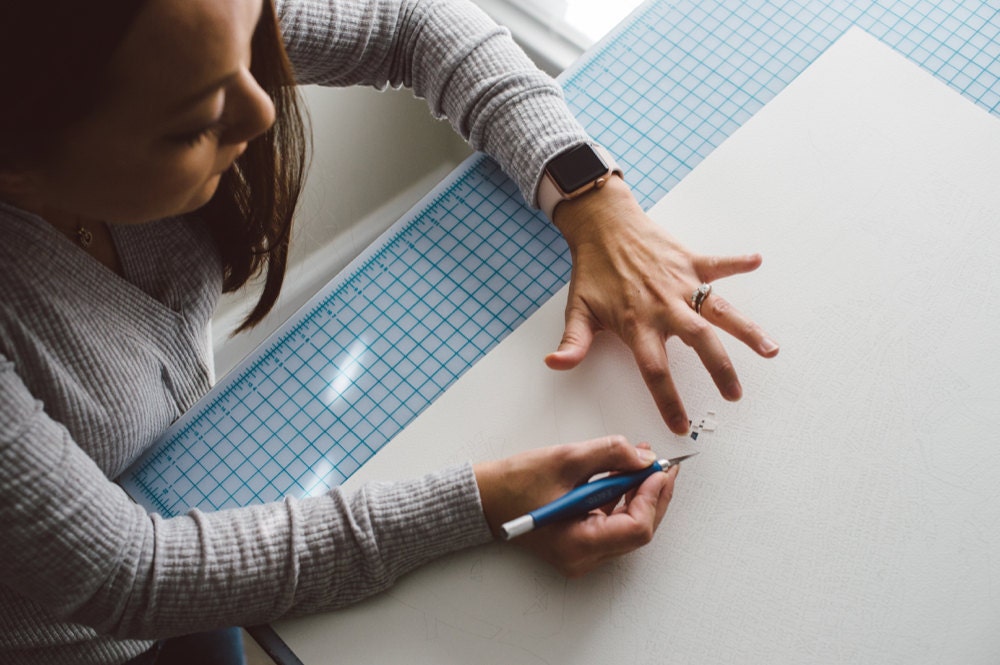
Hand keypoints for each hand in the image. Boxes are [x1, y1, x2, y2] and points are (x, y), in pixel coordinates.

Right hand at [473, 436, 676, 577]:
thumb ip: (610, 454)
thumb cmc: (513, 484)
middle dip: (652, 494)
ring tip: (640, 461)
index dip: (653, 495)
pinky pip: (612, 525)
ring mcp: (581, 554)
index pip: (637, 527)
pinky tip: (623, 475)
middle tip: (660, 463)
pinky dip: (622, 500)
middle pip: (638, 530)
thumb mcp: (565, 459)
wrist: (482, 498)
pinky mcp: (578, 543)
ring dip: (639, 494)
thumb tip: (644, 458)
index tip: (660, 468)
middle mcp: (582, 558)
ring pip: (628, 527)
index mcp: (578, 544)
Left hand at [546, 177, 779, 433]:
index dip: (668, 400)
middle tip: (734, 395)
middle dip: (720, 370)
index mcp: (637, 323)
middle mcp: (664, 305)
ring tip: (769, 350)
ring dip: (746, 329)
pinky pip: (719, 264)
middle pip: (699, 342)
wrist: (602, 225)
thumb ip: (573, 342)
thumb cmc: (593, 269)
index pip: (654, 370)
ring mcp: (681, 283)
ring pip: (720, 309)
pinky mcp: (690, 261)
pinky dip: (738, 263)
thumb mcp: (578, 308)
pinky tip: (756, 261)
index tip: (680, 424)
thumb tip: (556, 364)